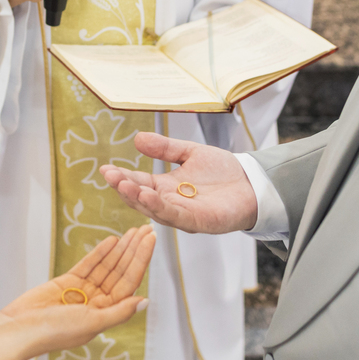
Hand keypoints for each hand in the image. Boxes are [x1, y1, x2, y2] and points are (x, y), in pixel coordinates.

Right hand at [0, 225, 154, 356]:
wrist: (20, 328)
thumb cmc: (56, 332)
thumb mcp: (92, 323)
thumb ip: (119, 312)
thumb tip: (145, 301)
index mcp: (107, 314)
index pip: (129, 282)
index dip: (141, 261)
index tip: (150, 241)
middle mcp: (98, 302)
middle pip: (120, 271)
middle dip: (134, 250)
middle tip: (146, 228)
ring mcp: (83, 291)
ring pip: (106, 266)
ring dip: (120, 248)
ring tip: (133, 230)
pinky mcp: (67, 281)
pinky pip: (88, 265)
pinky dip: (99, 252)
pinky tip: (112, 240)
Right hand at [101, 133, 257, 233]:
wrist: (252, 183)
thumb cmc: (223, 171)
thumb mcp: (190, 153)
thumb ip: (165, 148)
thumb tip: (137, 138)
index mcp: (165, 187)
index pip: (138, 182)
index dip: (122, 177)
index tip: (106, 169)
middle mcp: (170, 202)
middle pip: (140, 197)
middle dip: (124, 187)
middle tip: (111, 175)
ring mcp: (182, 214)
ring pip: (153, 208)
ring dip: (137, 197)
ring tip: (124, 184)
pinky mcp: (197, 221)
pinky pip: (174, 215)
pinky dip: (159, 206)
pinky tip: (148, 195)